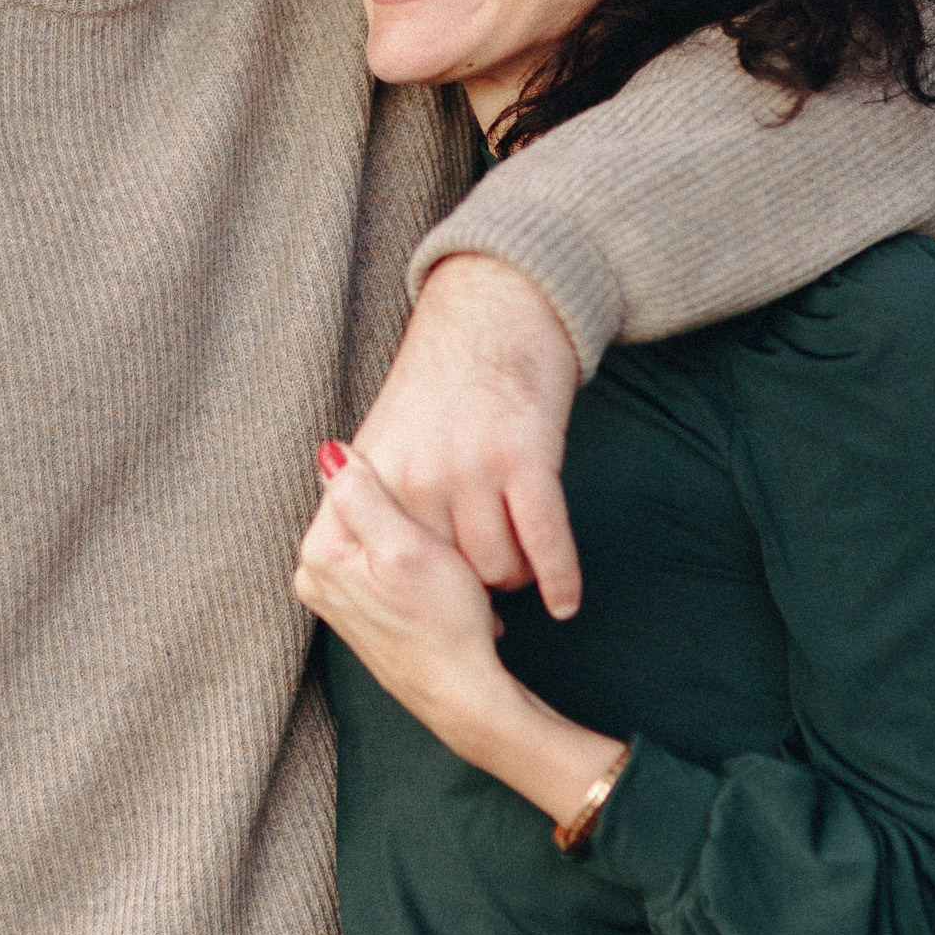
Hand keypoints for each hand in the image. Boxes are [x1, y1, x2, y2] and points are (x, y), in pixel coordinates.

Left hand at [296, 448, 511, 754]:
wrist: (462, 690)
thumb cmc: (442, 622)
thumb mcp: (405, 546)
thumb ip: (362, 496)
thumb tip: (330, 451)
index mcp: (318, 556)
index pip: (348, 483)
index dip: (398, 481)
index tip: (432, 495)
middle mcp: (317, 577)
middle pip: (362, 510)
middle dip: (405, 513)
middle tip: (442, 532)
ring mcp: (340, 597)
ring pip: (379, 536)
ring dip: (415, 538)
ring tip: (445, 561)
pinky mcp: (364, 610)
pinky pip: (388, 564)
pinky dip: (416, 563)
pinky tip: (442, 578)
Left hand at [353, 252, 583, 616]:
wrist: (488, 322)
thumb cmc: (439, 395)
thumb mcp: (383, 448)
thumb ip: (370, 511)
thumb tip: (374, 585)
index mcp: (376, 480)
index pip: (389, 570)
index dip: (418, 597)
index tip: (436, 613)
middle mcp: (418, 478)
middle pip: (446, 577)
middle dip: (468, 596)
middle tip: (483, 604)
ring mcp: (470, 468)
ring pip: (497, 568)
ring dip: (513, 580)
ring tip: (519, 577)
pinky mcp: (524, 459)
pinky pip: (543, 542)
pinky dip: (559, 579)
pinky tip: (564, 602)